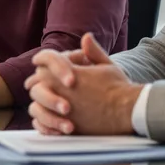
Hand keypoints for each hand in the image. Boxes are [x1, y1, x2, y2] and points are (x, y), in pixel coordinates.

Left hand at [25, 34, 140, 135]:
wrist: (129, 111)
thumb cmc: (119, 87)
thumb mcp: (107, 65)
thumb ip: (93, 52)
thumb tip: (86, 37)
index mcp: (68, 72)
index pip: (44, 61)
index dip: (41, 60)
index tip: (38, 61)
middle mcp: (61, 90)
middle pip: (36, 84)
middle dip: (38, 83)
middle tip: (40, 84)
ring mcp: (61, 110)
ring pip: (35, 106)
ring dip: (40, 104)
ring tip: (46, 104)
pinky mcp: (65, 128)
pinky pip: (42, 126)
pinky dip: (43, 123)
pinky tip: (49, 122)